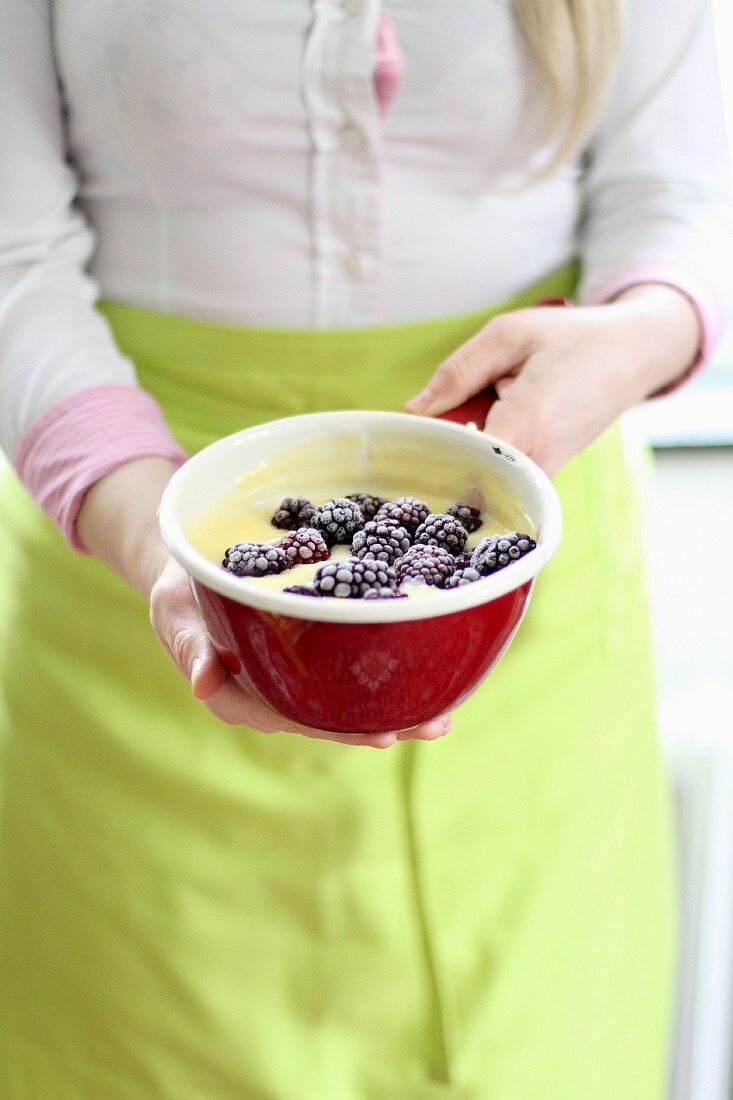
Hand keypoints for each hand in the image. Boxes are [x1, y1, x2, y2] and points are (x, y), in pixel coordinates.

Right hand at [77, 457, 450, 747]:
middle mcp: (276, 695)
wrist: (192, 565)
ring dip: (397, 706)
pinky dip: (388, 670)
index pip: (298, 720)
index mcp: (243, 696)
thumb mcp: (176, 613)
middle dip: (385, 724)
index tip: (381, 736)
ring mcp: (298, 677)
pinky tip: (429, 669)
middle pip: (335, 719)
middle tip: (434, 726)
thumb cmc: (181, 591)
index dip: (341, 730)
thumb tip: (201, 685)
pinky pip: (352, 667)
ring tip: (444, 713)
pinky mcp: (314, 654)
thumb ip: (190, 646)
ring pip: (349, 700)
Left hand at [405, 284, 700, 474]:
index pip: (460, 460)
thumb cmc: (572, 339)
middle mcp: (537, 461)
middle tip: (417, 429)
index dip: (426, 450)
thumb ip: (458, 371)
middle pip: (464, 476)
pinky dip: (477, 454)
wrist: (634, 355)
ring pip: (479, 477)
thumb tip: (414, 409)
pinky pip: (497, 474)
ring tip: (453, 421)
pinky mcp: (543, 476)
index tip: (400, 437)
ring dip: (458, 452)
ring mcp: (543, 475)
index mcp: (528, 424)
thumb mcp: (509, 334)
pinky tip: (473, 428)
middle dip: (436, 455)